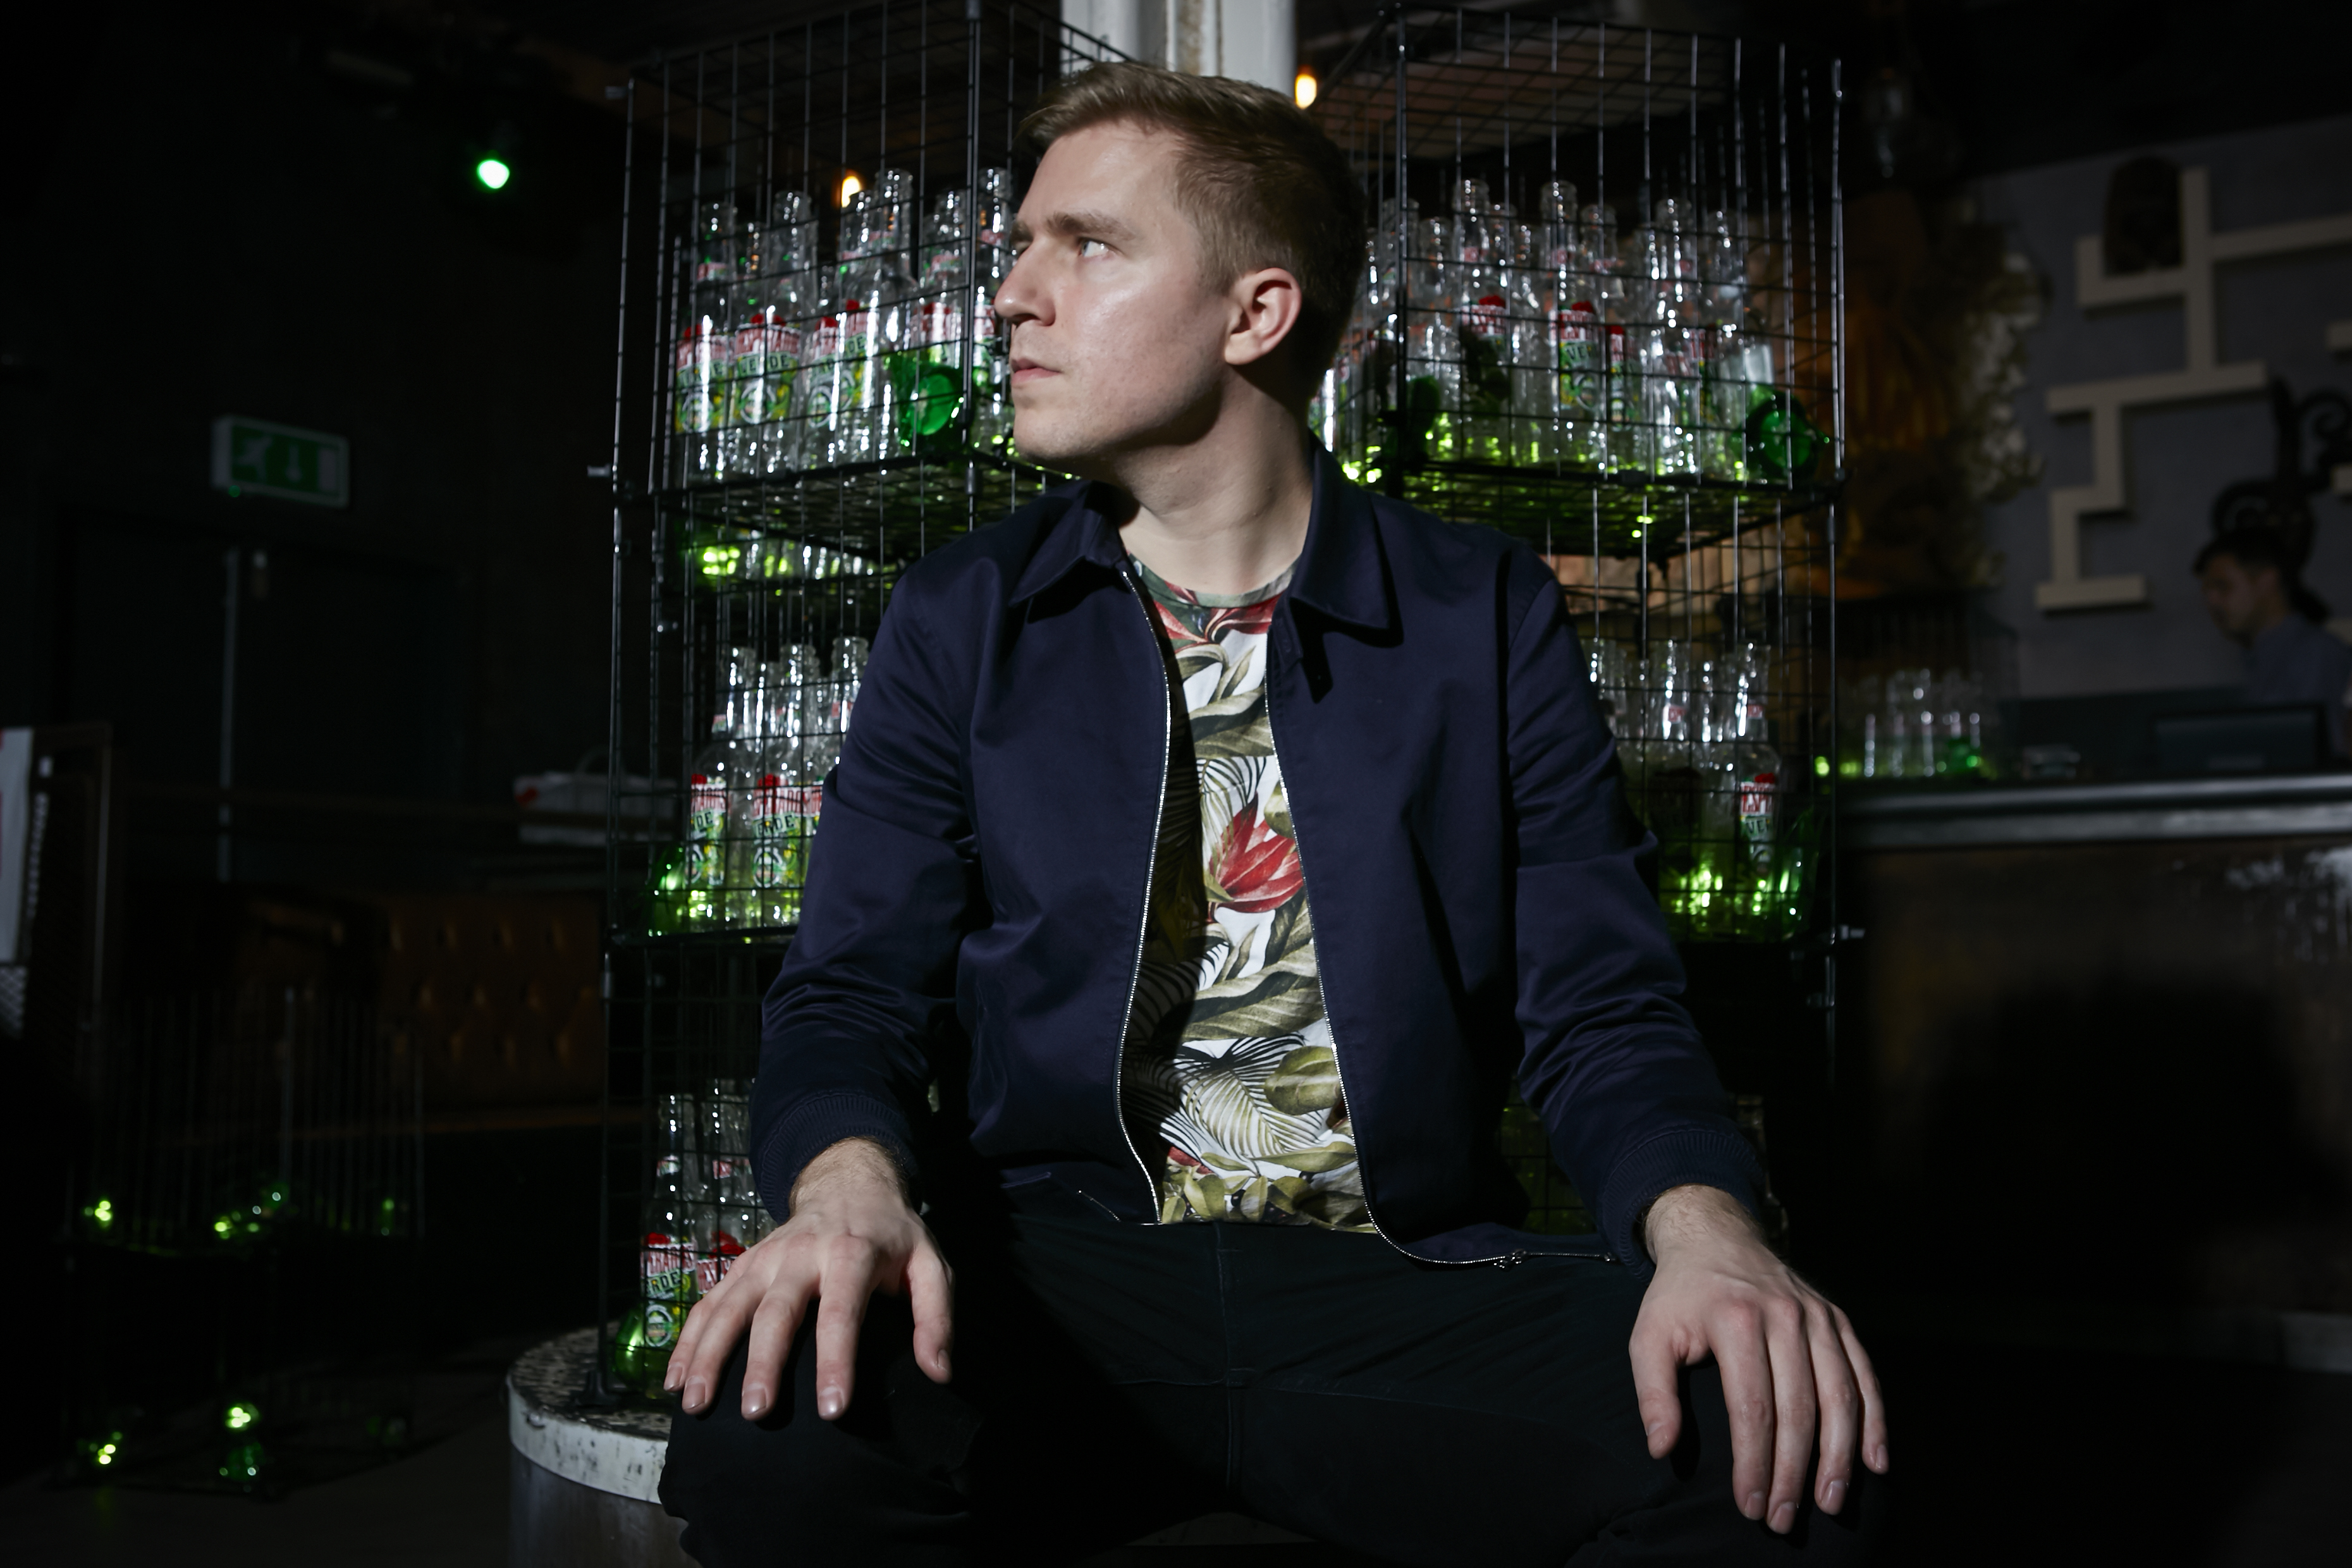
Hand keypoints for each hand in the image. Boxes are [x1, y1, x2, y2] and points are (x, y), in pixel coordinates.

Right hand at [665, 1138, 952, 1422]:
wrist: (848, 1182)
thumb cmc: (892, 1235)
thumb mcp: (930, 1264)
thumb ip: (936, 1316)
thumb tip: (937, 1373)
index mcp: (850, 1253)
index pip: (841, 1313)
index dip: (836, 1361)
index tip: (831, 1409)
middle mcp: (800, 1253)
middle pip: (776, 1311)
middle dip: (763, 1363)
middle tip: (757, 1413)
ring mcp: (764, 1259)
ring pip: (729, 1306)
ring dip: (710, 1354)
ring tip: (697, 1403)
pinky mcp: (742, 1266)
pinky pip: (708, 1302)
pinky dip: (687, 1341)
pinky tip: (675, 1380)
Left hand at [1630, 1184, 1887, 1533]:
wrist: (1715, 1236)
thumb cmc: (1679, 1296)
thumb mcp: (1649, 1334)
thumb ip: (1652, 1392)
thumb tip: (1663, 1449)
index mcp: (1736, 1319)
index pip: (1752, 1407)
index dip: (1754, 1463)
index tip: (1748, 1506)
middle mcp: (1784, 1315)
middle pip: (1799, 1409)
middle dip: (1793, 1472)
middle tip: (1783, 1519)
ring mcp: (1818, 1316)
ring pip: (1840, 1396)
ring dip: (1839, 1457)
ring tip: (1830, 1504)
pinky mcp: (1838, 1319)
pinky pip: (1865, 1375)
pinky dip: (1875, 1421)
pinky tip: (1874, 1462)